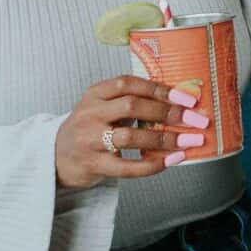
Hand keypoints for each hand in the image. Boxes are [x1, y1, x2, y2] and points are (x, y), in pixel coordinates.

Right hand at [55, 75, 208, 187]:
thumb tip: (180, 103)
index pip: (127, 84)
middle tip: (194, 119)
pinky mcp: (93, 164)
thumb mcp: (103, 107)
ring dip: (164, 139)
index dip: (159, 89)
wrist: (56, 156)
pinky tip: (172, 160)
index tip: (187, 97)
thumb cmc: (91, 128)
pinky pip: (126, 166)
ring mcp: (89, 140)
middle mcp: (90, 114)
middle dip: (167, 112)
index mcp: (95, 94)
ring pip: (130, 137)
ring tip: (189, 141)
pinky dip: (152, 164)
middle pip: (131, 107)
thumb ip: (132, 101)